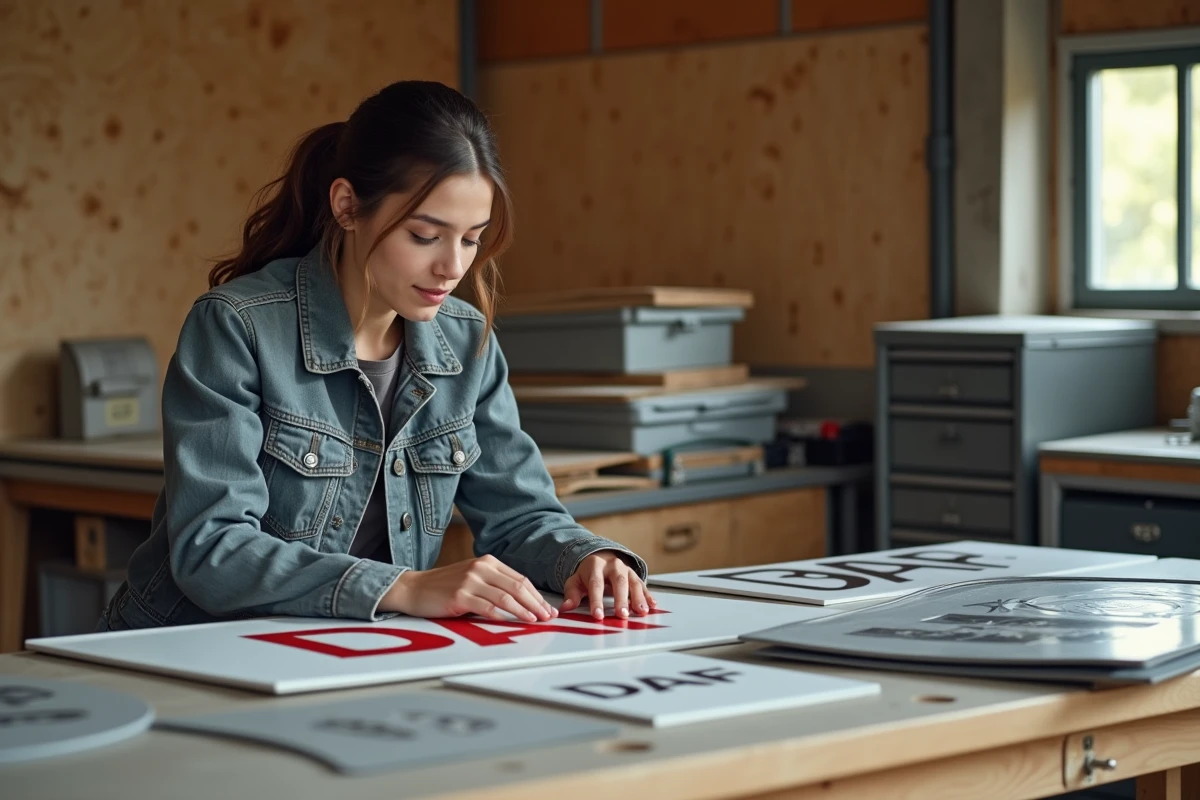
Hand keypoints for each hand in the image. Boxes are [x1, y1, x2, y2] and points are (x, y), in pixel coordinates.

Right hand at [381, 555, 556, 621]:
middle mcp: (481, 568)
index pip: (520, 580)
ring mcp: (469, 581)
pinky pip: (486, 608)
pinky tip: (511, 623)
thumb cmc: (445, 586)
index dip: (536, 596)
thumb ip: (495, 584)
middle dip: (535, 604)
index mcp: (488, 562)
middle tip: (548, 617)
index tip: (548, 609)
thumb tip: (525, 602)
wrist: (414, 588)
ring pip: (505, 598)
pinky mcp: (459, 595)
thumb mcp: (473, 577)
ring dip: (523, 611)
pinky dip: (502, 616)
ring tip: (535, 621)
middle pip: (517, 587)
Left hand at [561, 551, 656, 620]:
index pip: (596, 584)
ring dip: (638, 598)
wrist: (601, 558)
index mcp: (595, 565)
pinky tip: (652, 605)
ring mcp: (626, 569)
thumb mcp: (575, 581)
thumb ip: (571, 594)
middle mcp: (613, 565)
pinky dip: (648, 596)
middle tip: (622, 614)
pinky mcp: (635, 575)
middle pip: (618, 581)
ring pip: (634, 582)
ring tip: (641, 612)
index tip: (598, 615)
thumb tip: (565, 607)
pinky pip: (643, 585)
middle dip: (621, 599)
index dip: (597, 600)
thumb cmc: (587, 574)